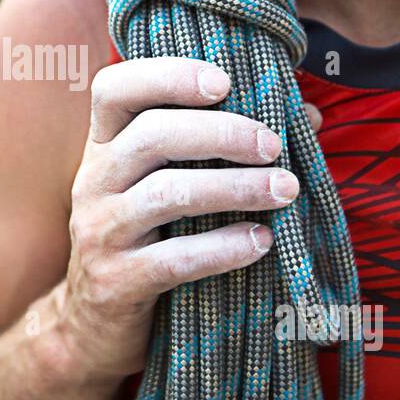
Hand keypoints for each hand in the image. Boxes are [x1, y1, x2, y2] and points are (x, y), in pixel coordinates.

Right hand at [48, 57, 319, 383]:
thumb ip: (222, 145)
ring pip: (167, 193)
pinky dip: (223, 247)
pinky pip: (174, 259)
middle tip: (274, 145)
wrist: (91, 324)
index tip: (223, 82)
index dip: (166, 75)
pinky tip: (261, 241)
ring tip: (285, 189)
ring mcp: (100, 231)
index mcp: (103, 145)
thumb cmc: (147, 238)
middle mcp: (93, 180)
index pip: (114, 87)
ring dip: (234, 187)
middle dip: (221, 133)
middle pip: (151, 134)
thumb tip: (309, 115)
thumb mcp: (166, 184)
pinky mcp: (116, 282)